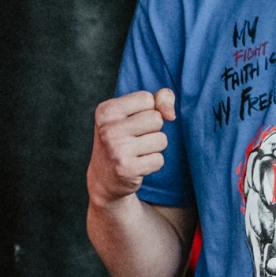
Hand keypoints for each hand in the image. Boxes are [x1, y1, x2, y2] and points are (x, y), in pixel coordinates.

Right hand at [88, 89, 176, 206]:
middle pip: (156, 118)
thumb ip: (158, 100)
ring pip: (161, 139)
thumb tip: (171, 115)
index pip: (146, 98)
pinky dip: (153, 163)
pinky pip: (159, 160)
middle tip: (134, 140)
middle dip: (153, 129)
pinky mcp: (126, 169)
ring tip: (136, 152)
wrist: (104, 178)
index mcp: (106, 110)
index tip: (130, 123)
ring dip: (154, 147)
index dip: (146, 111)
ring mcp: (116, 149)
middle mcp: (108, 129)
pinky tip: (137, 165)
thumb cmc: (124, 138)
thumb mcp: (133, 113)